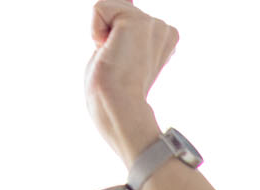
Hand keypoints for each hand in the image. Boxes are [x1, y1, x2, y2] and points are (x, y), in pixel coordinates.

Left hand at [86, 1, 176, 163]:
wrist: (120, 109)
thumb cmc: (115, 92)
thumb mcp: (120, 51)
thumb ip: (123, 24)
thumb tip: (128, 0)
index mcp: (163, 39)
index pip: (127, 17)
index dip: (114, 36)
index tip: (124, 62)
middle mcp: (163, 29)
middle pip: (117, 8)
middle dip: (108, 32)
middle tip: (118, 61)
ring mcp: (154, 24)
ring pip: (109, 5)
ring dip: (102, 32)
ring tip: (116, 57)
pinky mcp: (137, 22)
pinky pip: (99, 8)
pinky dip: (95, 30)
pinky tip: (110, 50)